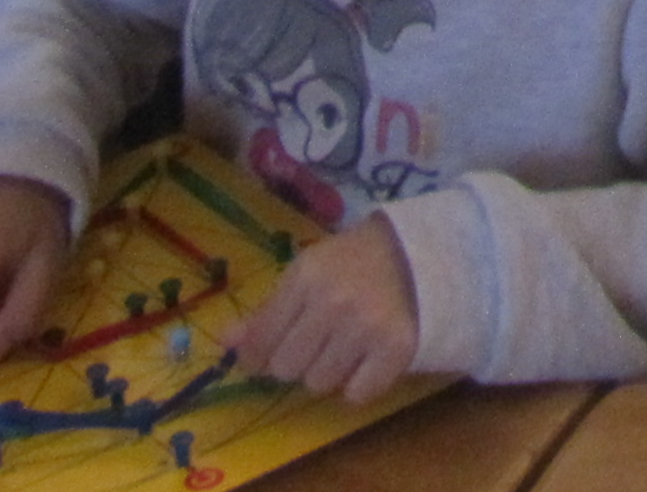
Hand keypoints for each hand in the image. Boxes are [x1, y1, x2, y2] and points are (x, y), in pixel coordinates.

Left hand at [233, 218, 421, 400]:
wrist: (419, 252)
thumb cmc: (353, 261)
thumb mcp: (307, 271)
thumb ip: (268, 309)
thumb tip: (226, 343)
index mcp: (306, 276)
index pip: (260, 341)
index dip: (258, 356)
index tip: (269, 354)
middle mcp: (334, 302)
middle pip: (286, 368)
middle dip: (297, 360)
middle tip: (318, 341)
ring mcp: (367, 326)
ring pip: (319, 384)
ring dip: (328, 372)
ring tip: (346, 346)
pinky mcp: (397, 348)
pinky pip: (357, 394)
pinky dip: (360, 384)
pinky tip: (367, 359)